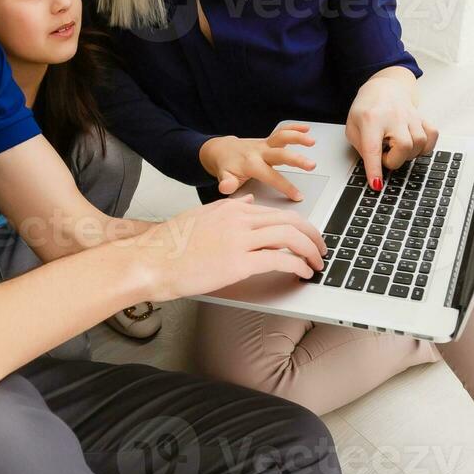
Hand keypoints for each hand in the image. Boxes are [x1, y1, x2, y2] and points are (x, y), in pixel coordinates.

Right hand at [122, 196, 327, 300]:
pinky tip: (303, 273)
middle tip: (322, 250)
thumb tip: (245, 201)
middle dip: (313, 236)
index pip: (276, 213)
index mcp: (231, 208)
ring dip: (310, 251)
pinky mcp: (238, 262)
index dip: (299, 226)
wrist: (150, 260)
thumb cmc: (170, 245)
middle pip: (291, 221)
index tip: (307, 238)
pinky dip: (298, 265)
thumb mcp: (200, 216)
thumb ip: (226, 208)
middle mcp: (239, 219)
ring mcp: (240, 239)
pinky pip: (280, 259)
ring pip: (291, 237)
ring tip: (317, 264)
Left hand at [198, 125, 316, 199]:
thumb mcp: (224, 177)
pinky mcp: (268, 140)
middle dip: (296, 159)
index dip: (285, 187)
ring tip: (311, 141)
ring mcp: (264, 144)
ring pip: (282, 137)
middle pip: (280, 154)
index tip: (298, 195)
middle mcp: (259, 152)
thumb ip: (227, 183)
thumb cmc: (226, 167)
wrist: (220, 150)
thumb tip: (225, 187)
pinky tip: (306, 128)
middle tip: (311, 165)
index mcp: (250, 164)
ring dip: (297, 137)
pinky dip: (294, 128)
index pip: (271, 176)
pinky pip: (281, 131)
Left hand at [345, 68, 438, 190]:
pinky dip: (425, 146)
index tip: (377, 184)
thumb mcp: (353, 127)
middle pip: (404, 147)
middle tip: (384, 154)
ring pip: (420, 143)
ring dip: (408, 154)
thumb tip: (376, 168)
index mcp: (371, 118)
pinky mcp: (422, 117)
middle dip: (394, 160)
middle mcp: (394, 116)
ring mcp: (411, 116)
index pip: (373, 148)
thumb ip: (362, 148)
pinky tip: (413, 145)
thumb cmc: (367, 108)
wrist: (383, 87)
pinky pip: (432, 136)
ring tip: (396, 148)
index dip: (375, 169)